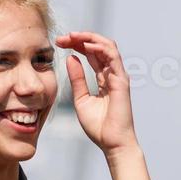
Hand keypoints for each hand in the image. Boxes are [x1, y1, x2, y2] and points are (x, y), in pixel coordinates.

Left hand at [57, 31, 138, 156]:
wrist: (112, 142)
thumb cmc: (99, 126)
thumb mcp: (81, 98)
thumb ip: (77, 79)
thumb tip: (70, 58)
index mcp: (103, 78)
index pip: (91, 54)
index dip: (76, 44)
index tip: (59, 43)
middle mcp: (112, 74)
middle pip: (98, 46)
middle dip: (80, 38)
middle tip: (62, 37)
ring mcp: (118, 76)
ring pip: (107, 46)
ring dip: (89, 38)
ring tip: (72, 36)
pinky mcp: (121, 80)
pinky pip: (112, 56)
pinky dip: (99, 47)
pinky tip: (85, 45)